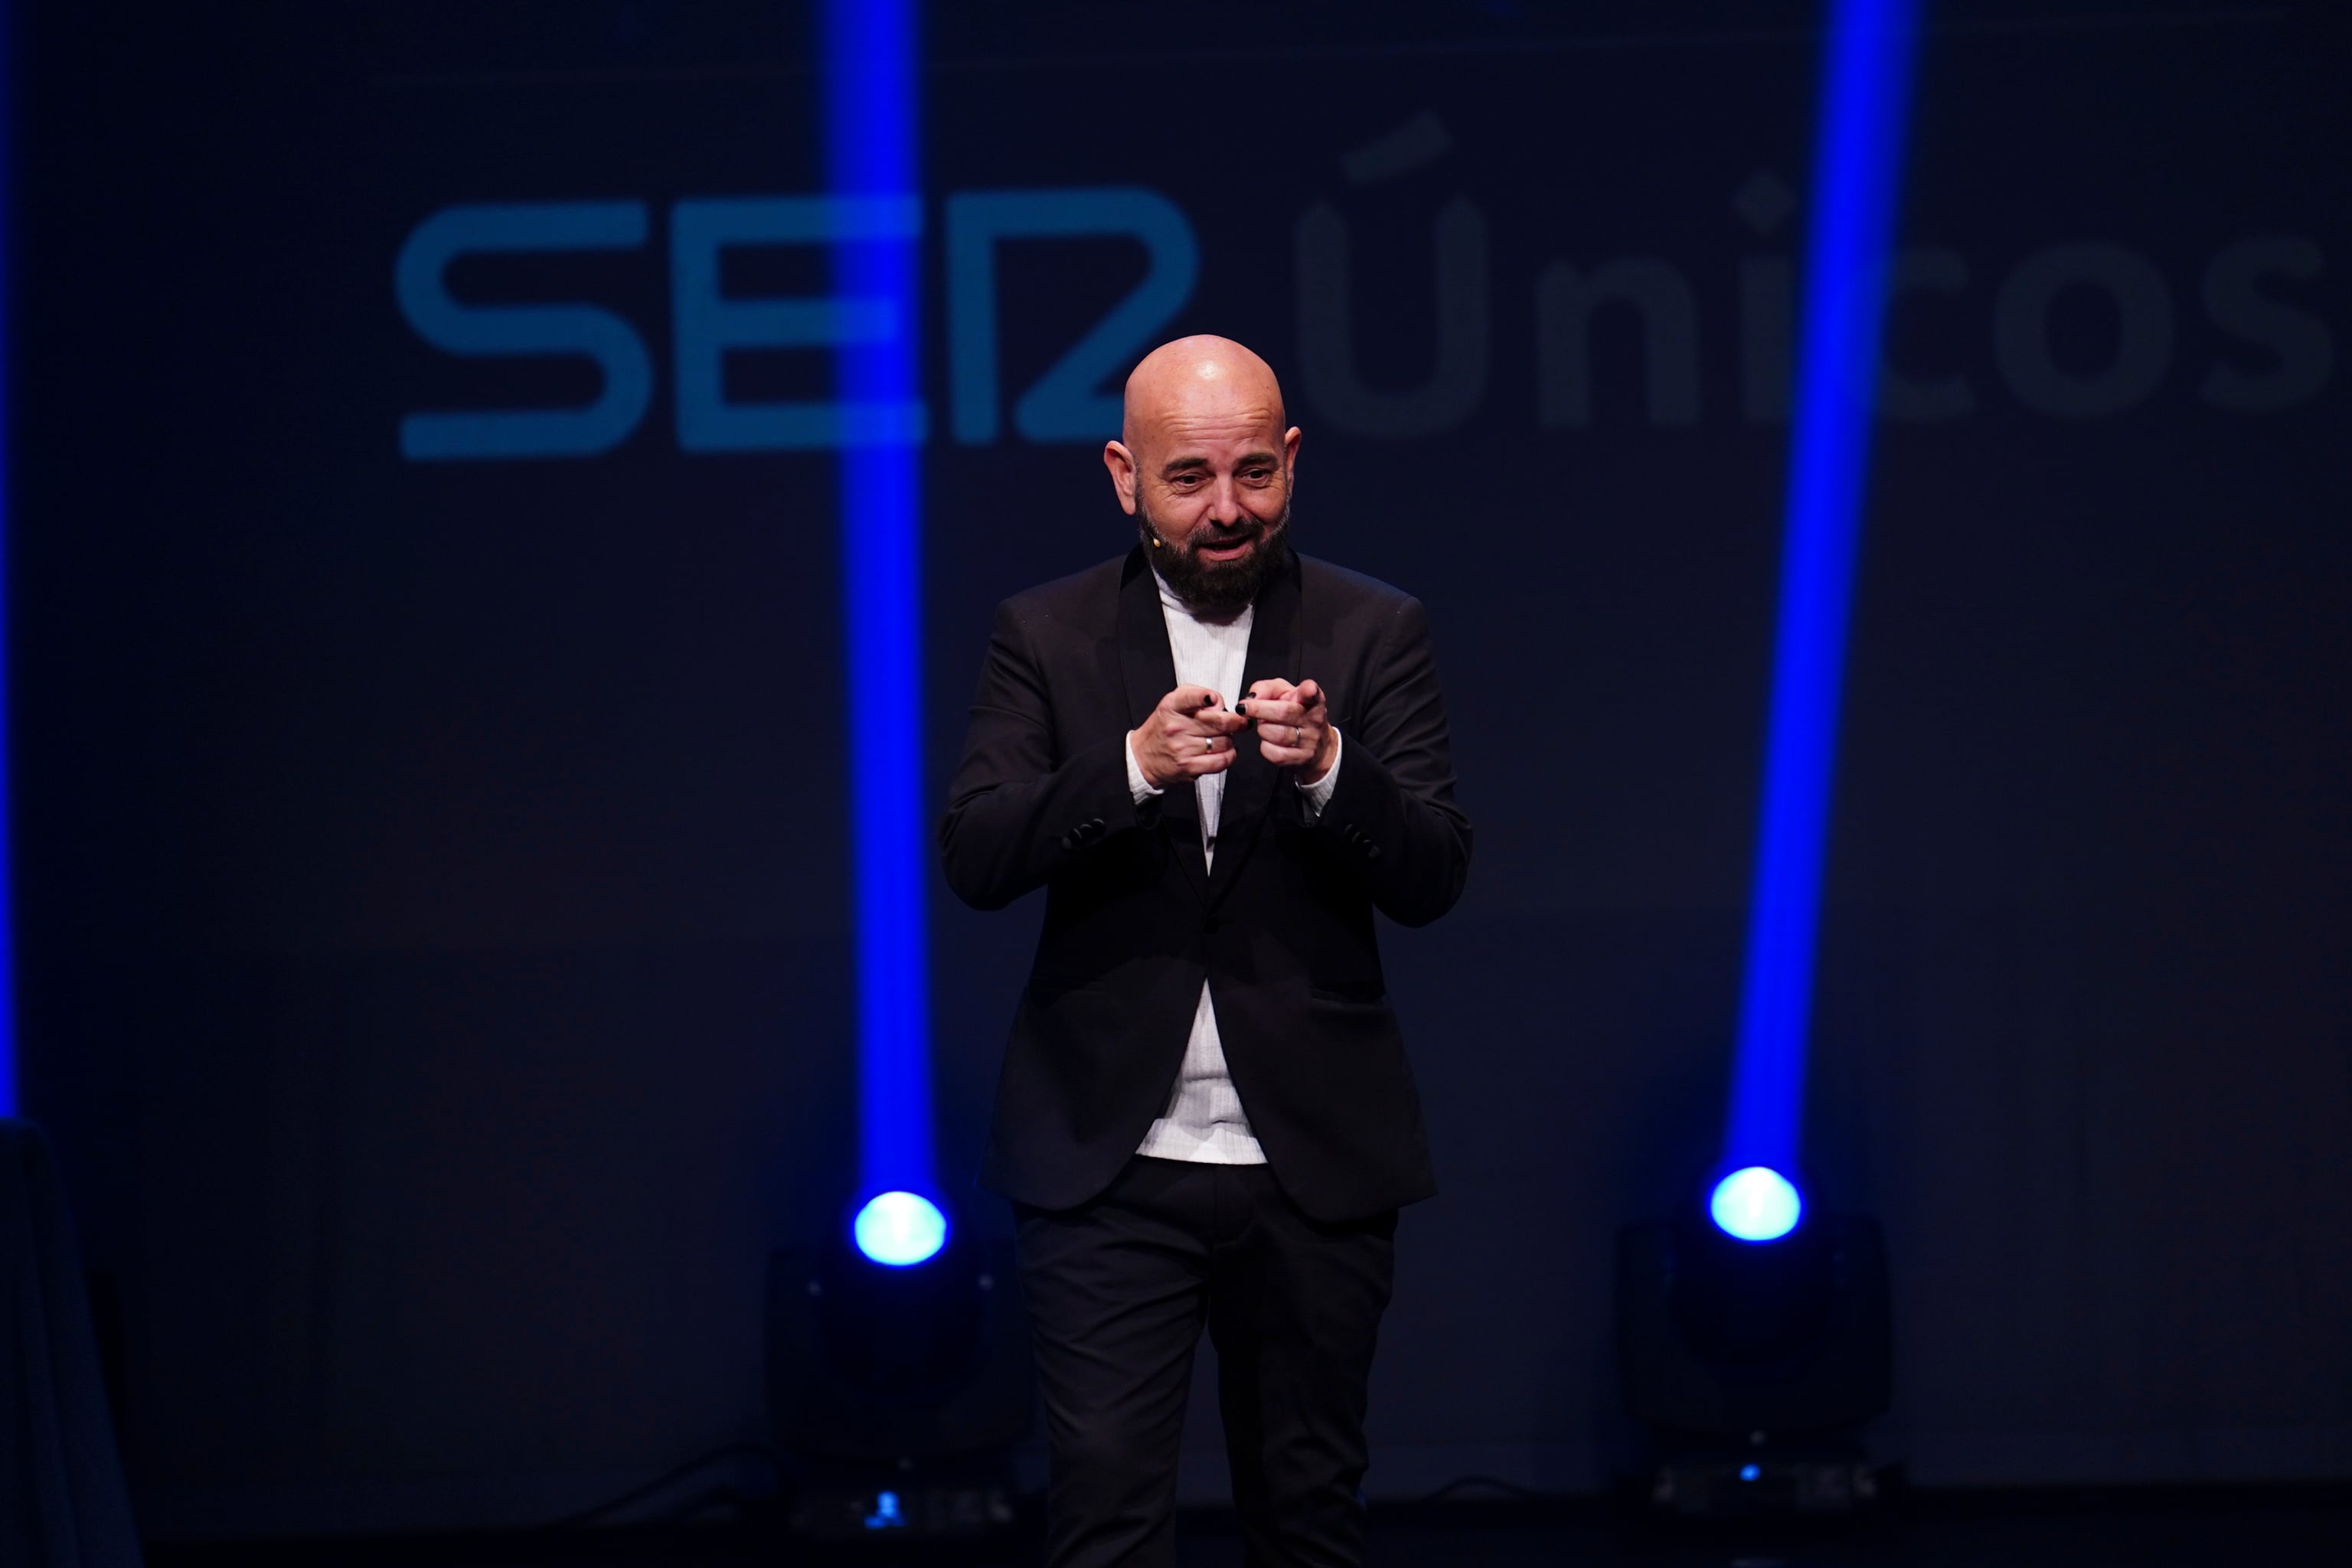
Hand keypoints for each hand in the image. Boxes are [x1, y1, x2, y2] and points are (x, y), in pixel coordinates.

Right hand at [1130, 685, 1248, 789]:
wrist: (1143, 757)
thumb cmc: (1163, 728)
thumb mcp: (1173, 703)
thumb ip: (1196, 695)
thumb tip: (1219, 703)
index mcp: (1171, 707)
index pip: (1189, 697)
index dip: (1204, 696)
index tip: (1213, 699)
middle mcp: (1176, 727)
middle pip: (1219, 722)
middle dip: (1236, 721)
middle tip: (1240, 722)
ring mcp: (1183, 748)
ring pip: (1224, 741)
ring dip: (1231, 739)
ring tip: (1225, 737)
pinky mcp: (1189, 767)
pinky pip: (1220, 761)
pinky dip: (1230, 755)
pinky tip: (1226, 751)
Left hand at [1241, 679, 1337, 782]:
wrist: (1317, 746)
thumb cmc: (1295, 714)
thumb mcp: (1283, 693)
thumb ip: (1266, 688)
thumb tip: (1252, 698)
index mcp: (1312, 701)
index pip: (1313, 694)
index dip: (1310, 691)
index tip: (1308, 689)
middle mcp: (1314, 720)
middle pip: (1284, 713)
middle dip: (1258, 709)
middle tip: (1244, 708)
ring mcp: (1309, 741)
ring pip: (1277, 734)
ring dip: (1262, 729)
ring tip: (1264, 725)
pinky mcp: (1302, 758)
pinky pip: (1275, 753)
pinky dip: (1265, 746)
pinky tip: (1269, 741)